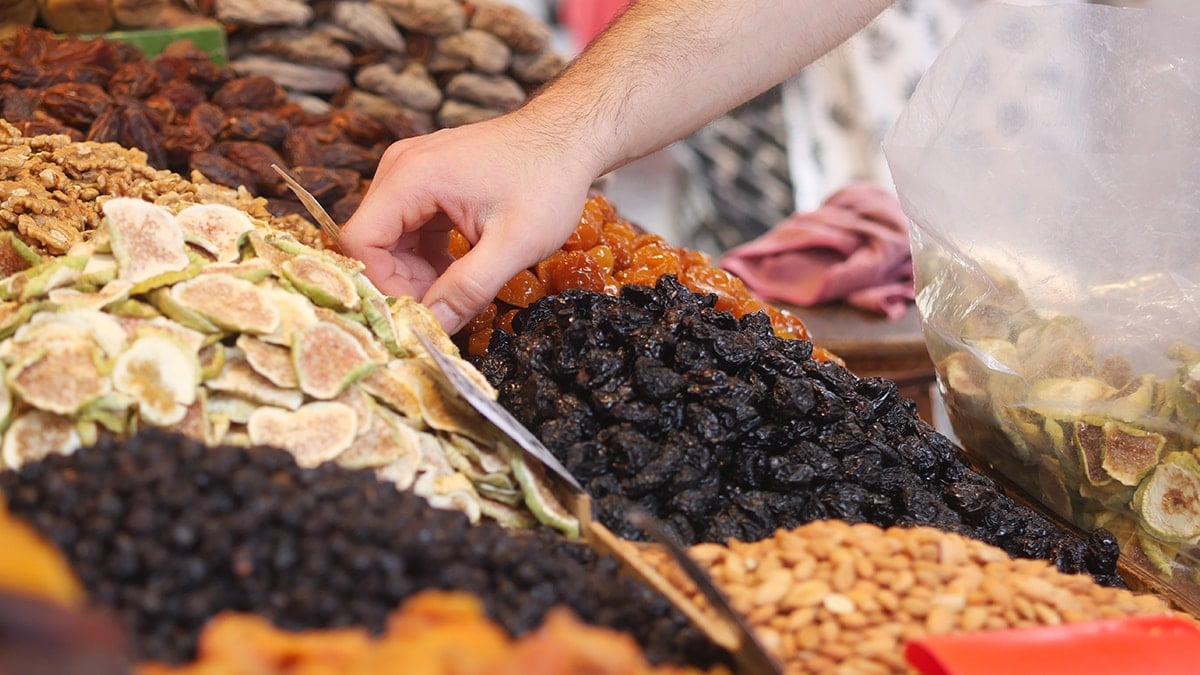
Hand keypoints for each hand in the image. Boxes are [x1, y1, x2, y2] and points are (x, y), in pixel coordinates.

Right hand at [339, 113, 598, 333]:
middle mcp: (400, 169)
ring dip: (416, 274)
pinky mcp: (426, 181)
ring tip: (458, 292)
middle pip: (372, 243)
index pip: (360, 243)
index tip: (419, 315)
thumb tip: (433, 327)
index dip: (382, 286)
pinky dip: (426, 257)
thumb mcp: (514, 244)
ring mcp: (411, 172)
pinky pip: (408, 228)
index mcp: (411, 177)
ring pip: (389, 239)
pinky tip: (458, 272)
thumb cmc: (548, 181)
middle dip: (402, 284)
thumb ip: (469, 287)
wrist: (569, 137)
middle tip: (444, 311)